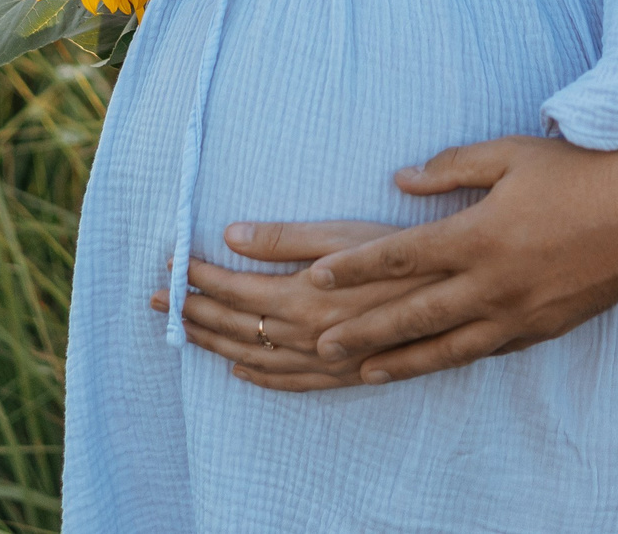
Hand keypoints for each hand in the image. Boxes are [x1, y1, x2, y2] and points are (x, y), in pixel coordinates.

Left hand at [151, 221, 438, 390]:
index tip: (169, 262)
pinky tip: (239, 370)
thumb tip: (229, 234)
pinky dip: (259, 378)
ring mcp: (326, 360)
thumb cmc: (406, 252)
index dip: (197, 275)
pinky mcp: (348, 374)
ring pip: (254, 357)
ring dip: (213, 343)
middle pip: (233, 325)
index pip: (232, 288)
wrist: (462, 295)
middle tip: (156, 300)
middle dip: (191, 311)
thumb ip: (284, 239)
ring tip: (182, 331)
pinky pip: (291, 383)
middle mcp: (306, 334)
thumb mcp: (344, 234)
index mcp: (301, 296)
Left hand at [290, 136, 617, 386]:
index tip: (314, 275)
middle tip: (318, 344)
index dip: (354, 265)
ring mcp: (519, 312)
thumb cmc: (578, 172)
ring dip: (401, 361)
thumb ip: (450, 167)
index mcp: (480, 234)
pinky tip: (429, 365)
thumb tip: (400, 180)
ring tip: (363, 371)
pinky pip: (487, 350)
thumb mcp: (510, 154)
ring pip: (448, 346)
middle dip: (362, 330)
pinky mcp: (542, 329)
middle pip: (413, 313)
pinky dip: (451, 359)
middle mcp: (494, 282)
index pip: (401, 254)